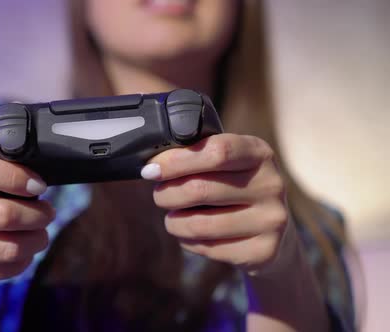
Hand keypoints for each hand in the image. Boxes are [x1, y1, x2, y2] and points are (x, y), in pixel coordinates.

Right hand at [0, 152, 54, 293]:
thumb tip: (31, 152)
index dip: (14, 176)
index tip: (38, 185)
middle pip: (3, 214)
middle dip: (38, 214)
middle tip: (47, 212)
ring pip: (10, 247)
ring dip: (37, 240)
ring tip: (41, 233)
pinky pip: (6, 269)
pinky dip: (24, 259)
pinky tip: (24, 251)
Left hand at [143, 134, 294, 275]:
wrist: (274, 234)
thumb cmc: (235, 190)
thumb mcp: (228, 165)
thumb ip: (198, 156)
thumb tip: (154, 165)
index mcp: (259, 153)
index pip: (216, 151)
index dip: (176, 161)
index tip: (152, 169)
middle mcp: (271, 185)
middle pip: (200, 189)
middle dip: (167, 194)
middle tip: (159, 196)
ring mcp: (271, 220)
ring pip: (199, 224)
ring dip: (173, 222)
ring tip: (172, 218)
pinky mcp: (263, 251)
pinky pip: (208, 248)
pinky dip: (188, 241)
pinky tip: (192, 236)